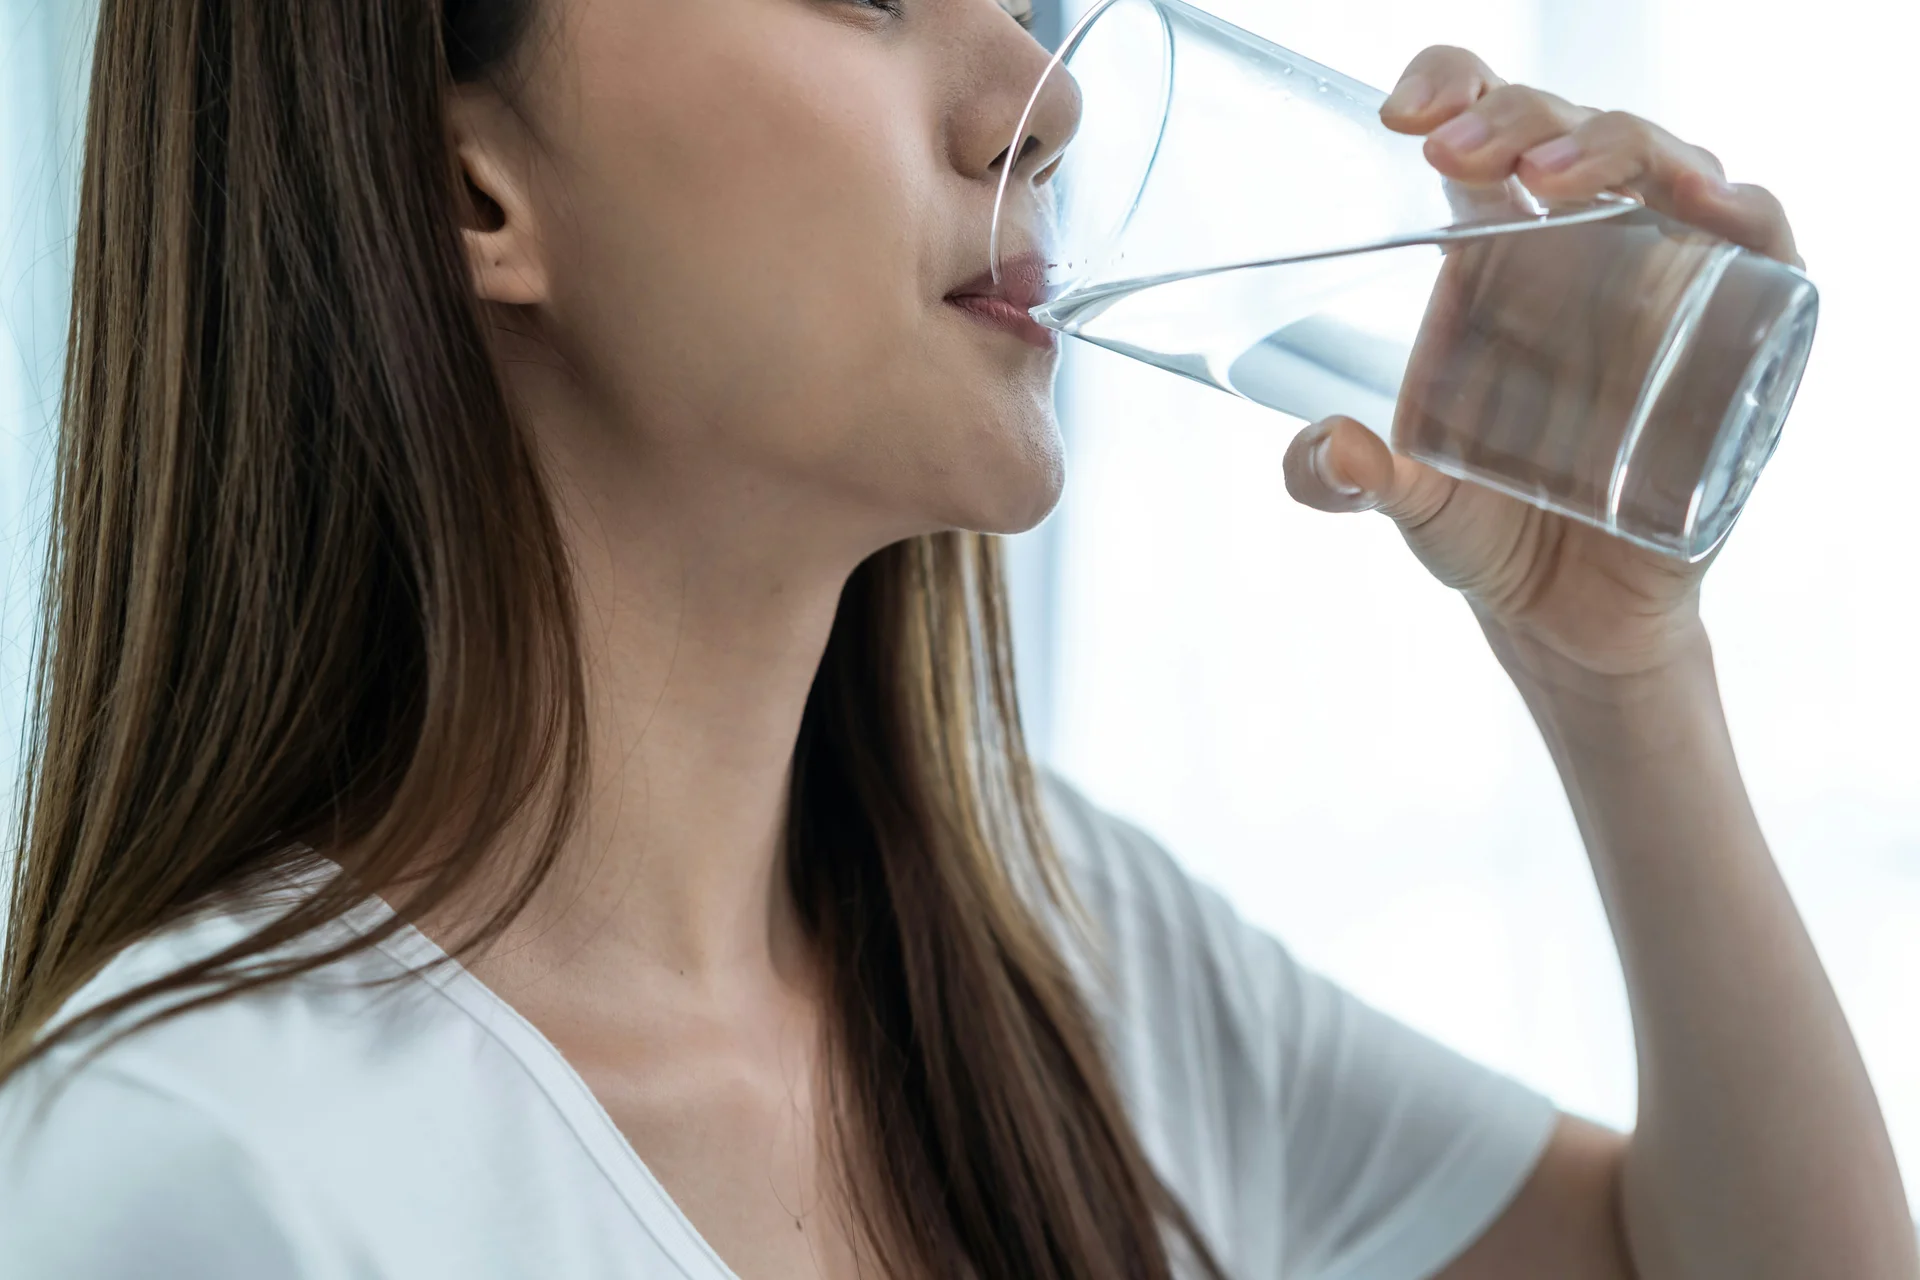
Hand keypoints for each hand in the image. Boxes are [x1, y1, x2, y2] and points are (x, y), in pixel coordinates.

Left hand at [1282, 46, 1801, 682]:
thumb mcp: (1407, 501)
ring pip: (1665, 164)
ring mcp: (1666, 286)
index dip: (1456, 83)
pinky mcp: (1736, 339)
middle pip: (1568, 132)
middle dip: (1515, 117)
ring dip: (1614, 148)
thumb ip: (1345, 479)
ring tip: (1547, 180)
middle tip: (1451, 152)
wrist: (1570, 622)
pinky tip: (1706, 209)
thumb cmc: (1490, 531)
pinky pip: (1763, 246)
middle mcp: (1584, 252)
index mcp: (1496, 256)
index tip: (1401, 113)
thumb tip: (1323, 451)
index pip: (1488, 126)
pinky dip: (1744, 214)